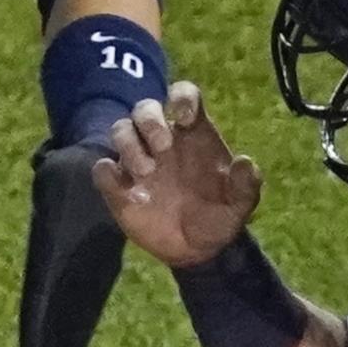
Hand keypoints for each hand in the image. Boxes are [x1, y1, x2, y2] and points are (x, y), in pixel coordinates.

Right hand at [94, 83, 263, 267]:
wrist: (196, 251)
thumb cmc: (219, 217)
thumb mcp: (240, 206)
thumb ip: (246, 185)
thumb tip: (244, 162)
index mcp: (193, 133)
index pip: (183, 95)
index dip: (181, 97)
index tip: (184, 117)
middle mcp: (161, 139)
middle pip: (145, 107)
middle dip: (150, 121)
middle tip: (163, 148)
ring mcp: (137, 159)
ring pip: (120, 129)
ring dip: (129, 146)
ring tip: (146, 174)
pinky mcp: (118, 185)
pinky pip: (102, 168)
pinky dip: (109, 175)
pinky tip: (131, 196)